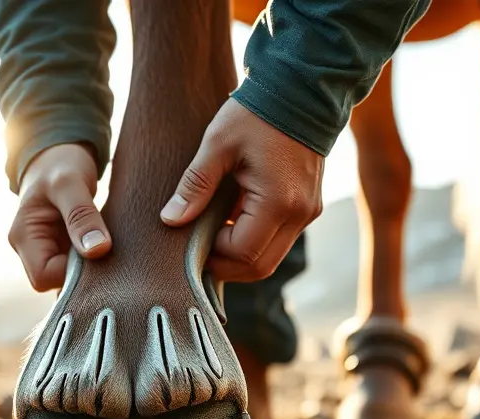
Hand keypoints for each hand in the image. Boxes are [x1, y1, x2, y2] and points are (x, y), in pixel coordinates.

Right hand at [8, 143, 110, 291]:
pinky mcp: (64, 249)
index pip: (44, 277)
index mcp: (22, 237)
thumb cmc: (60, 163)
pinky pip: (79, 267)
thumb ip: (82, 216)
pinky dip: (95, 262)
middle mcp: (31, 249)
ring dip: (92, 270)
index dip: (72, 274)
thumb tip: (98, 250)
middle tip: (112, 257)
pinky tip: (111, 250)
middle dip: (84, 276)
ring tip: (113, 251)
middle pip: (56, 283)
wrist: (59, 153)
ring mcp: (48, 251)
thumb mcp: (70, 183)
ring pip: (70, 278)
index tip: (98, 253)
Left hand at [160, 98, 323, 281]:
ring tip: (213, 236)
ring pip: (271, 258)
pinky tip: (233, 222)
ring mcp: (308, 213)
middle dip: (227, 266)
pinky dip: (255, 240)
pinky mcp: (308, 207)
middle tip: (198, 251)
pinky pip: (279, 239)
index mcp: (278, 202)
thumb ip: (195, 185)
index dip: (213, 255)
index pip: (242, 254)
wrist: (302, 90)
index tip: (189, 242)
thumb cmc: (256, 114)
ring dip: (241, 255)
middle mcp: (299, 215)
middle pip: (259, 267)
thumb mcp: (217, 144)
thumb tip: (170, 219)